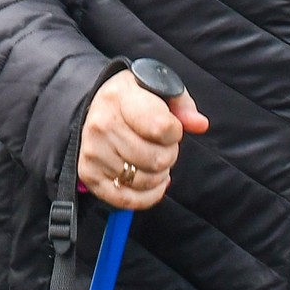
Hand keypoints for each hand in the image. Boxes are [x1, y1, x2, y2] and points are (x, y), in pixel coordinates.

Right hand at [76, 69, 208, 209]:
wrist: (97, 107)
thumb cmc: (134, 99)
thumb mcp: (159, 89)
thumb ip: (183, 105)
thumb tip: (200, 124)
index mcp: (120, 96)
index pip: (162, 128)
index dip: (175, 132)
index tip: (171, 127)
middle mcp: (102, 124)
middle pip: (156, 159)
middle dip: (169, 155)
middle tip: (162, 146)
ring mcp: (93, 151)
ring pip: (145, 181)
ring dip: (159, 175)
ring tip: (153, 160)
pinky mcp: (90, 174)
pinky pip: (127, 200)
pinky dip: (147, 196)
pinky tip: (152, 182)